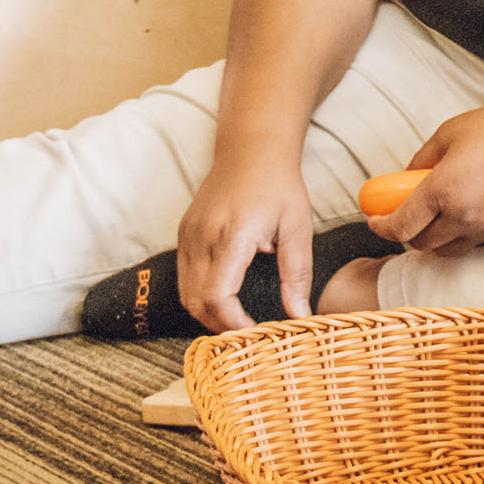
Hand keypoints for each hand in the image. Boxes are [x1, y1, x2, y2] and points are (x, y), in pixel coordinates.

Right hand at [177, 156, 314, 331]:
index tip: (255, 334)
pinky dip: (199, 295)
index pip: (218, 296)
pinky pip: (183, 276)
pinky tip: (223, 299)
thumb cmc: (278, 185)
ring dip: (208, 313)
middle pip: (196, 302)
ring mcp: (188, 234)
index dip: (233, 324)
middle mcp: (202, 236)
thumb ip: (297, 274)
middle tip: (247, 335)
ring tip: (237, 322)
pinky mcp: (183, 232)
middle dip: (220, 326)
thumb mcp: (298, 228)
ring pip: (185, 293)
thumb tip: (299, 315)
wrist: (251, 148)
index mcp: (232, 235)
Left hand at [369, 99, 483, 256]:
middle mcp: (464, 217)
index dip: (381, 226)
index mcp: (444, 189)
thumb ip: (421, 159)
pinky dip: (459, 236)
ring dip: (432, 239)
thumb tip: (404, 179)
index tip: (374, 219)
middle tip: (402, 214)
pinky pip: (472, 244)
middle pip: (419, 244)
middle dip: (405, 233)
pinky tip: (463, 213)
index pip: (400, 226)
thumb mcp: (450, 132)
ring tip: (434, 215)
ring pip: (445, 251)